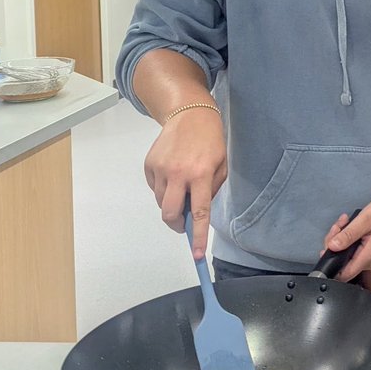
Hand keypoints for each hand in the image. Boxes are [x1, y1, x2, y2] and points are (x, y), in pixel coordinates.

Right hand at [144, 108, 226, 259]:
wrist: (190, 114)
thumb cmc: (211, 141)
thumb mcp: (222, 164)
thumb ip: (212, 190)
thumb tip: (198, 212)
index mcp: (202, 174)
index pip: (199, 212)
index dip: (198, 236)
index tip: (197, 255)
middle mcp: (178, 173)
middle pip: (170, 214)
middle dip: (176, 224)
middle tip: (184, 222)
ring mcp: (161, 169)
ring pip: (161, 202)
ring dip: (171, 202)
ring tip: (182, 184)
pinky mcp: (149, 164)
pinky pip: (154, 187)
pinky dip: (163, 188)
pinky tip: (173, 173)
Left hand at [322, 196, 370, 281]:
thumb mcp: (365, 220)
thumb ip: (348, 235)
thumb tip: (332, 247)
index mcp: (368, 257)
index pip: (343, 274)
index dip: (331, 263)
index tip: (329, 244)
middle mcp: (370, 262)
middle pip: (343, 263)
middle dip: (335, 243)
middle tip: (339, 225)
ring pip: (347, 255)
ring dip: (341, 238)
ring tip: (345, 222)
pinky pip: (353, 250)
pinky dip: (349, 238)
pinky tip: (350, 225)